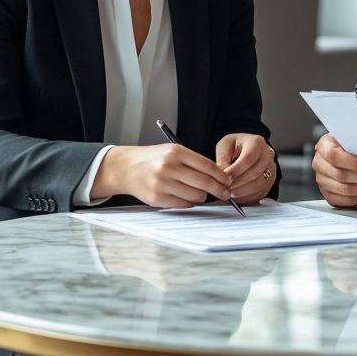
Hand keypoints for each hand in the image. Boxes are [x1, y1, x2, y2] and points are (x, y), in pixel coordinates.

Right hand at [94, 144, 231, 208]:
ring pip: (196, 196)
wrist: (127, 168)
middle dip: (219, 189)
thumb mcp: (173, 151)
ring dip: (202, 196)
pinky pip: (184, 204)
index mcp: (176, 152)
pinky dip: (189, 202)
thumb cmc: (154, 159)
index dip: (222, 176)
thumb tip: (220, 176)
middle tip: (225, 192)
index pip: (207, 165)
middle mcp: (169, 167)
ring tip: (199, 192)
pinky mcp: (158, 198)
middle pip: (204, 183)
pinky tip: (185, 196)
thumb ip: (194, 161)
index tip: (228, 181)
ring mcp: (163, 184)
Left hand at [216, 133, 276, 203]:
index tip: (224, 178)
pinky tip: (236, 196)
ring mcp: (271, 169)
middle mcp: (267, 155)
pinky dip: (247, 197)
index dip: (236, 170)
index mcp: (256, 143)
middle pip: (255, 173)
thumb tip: (222, 176)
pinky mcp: (270, 182)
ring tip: (229, 193)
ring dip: (242, 192)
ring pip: (259, 184)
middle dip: (238, 183)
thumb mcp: (225, 146)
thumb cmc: (235, 147)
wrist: (246, 149)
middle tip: (224, 188)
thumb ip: (223, 159)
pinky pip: (260, 193)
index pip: (248, 158)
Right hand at [312, 133, 356, 207]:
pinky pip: (346, 201)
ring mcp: (322, 180)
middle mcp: (319, 164)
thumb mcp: (351, 137)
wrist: (340, 150)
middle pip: (342, 176)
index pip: (336, 157)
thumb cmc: (348, 143)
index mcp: (323, 147)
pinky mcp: (328, 194)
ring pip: (345, 190)